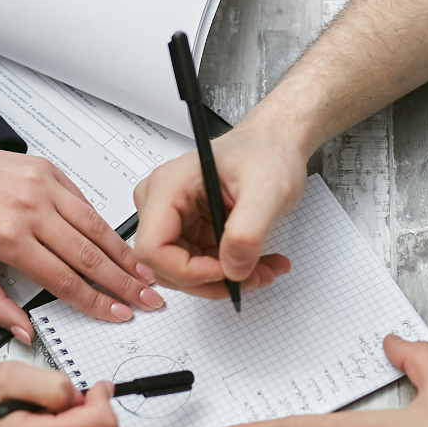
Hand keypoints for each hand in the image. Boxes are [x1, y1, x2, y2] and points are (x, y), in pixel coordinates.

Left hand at [0, 150, 163, 341]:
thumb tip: (24, 331)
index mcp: (8, 237)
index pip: (64, 279)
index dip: (96, 302)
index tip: (116, 313)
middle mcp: (30, 209)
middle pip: (89, 255)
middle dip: (123, 282)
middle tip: (147, 299)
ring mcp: (44, 186)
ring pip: (95, 227)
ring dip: (124, 254)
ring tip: (144, 274)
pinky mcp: (50, 171)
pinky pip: (85, 202)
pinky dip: (103, 226)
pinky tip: (118, 244)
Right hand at [132, 119, 299, 298]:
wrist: (275, 146)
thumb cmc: (267, 153)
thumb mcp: (268, 190)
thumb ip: (248, 232)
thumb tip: (232, 269)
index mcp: (168, 187)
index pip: (152, 248)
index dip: (186, 271)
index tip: (225, 271)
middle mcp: (162, 203)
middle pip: (165, 267)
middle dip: (211, 280)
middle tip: (252, 276)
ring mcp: (174, 219)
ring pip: (183, 272)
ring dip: (224, 279)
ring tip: (262, 269)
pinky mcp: (189, 231)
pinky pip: (199, 266)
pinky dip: (229, 272)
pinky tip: (256, 262)